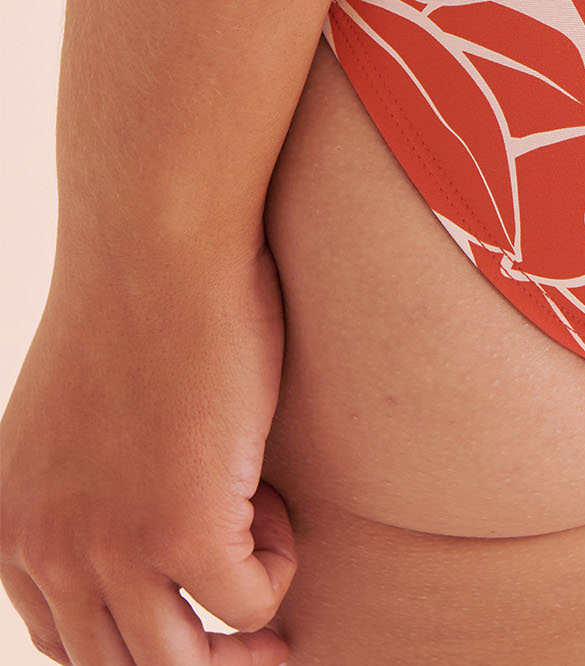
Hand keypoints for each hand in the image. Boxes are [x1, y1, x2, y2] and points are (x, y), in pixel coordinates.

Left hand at [0, 237, 294, 663]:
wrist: (157, 239)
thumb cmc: (139, 297)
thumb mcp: (77, 417)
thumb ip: (85, 486)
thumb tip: (141, 530)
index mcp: (10, 529)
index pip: (65, 641)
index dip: (137, 640)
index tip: (196, 617)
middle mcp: (44, 553)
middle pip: (121, 665)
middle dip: (197, 662)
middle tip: (255, 637)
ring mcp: (107, 550)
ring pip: (181, 662)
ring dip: (241, 642)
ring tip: (273, 580)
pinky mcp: (180, 531)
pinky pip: (248, 598)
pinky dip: (276, 565)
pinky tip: (279, 499)